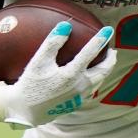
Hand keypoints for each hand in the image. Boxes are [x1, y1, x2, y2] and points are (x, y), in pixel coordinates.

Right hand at [0, 21, 116, 128]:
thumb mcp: (38, 62)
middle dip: (110, 59)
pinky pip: (92, 89)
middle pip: (104, 71)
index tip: (109, 29)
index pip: (90, 53)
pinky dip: (97, 80)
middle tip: (112, 50)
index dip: (100, 40)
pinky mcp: (76, 103)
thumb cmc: (31, 84)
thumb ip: (52, 43)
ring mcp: (80, 96)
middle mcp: (80, 86)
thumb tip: (65, 26)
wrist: (25, 111)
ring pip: (99, 81)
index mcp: (71, 75)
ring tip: (107, 62)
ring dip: (105, 70)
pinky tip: (93, 77)